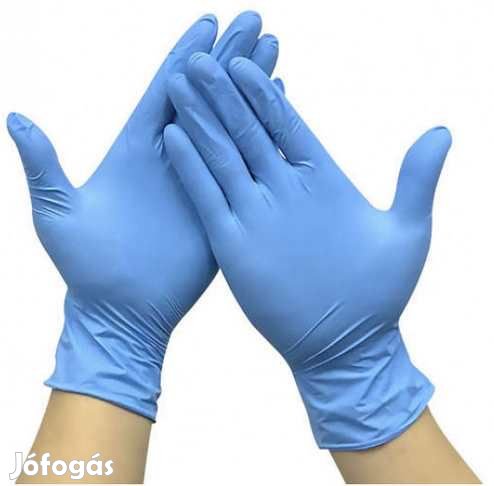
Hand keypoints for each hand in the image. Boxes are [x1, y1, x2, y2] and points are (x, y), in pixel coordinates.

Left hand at [7, 13, 279, 419]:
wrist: (123, 311)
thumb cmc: (87, 269)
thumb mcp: (57, 214)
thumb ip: (43, 165)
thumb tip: (15, 117)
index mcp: (134, 152)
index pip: (164, 92)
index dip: (185, 56)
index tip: (208, 23)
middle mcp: (171, 159)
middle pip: (204, 96)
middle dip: (229, 58)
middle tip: (255, 21)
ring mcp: (200, 180)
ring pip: (230, 124)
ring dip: (252, 88)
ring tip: (276, 52)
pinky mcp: (219, 206)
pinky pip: (244, 165)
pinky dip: (261, 136)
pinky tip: (277, 111)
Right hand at [164, 54, 451, 448]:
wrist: (345, 344)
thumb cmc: (381, 295)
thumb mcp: (406, 233)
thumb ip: (416, 179)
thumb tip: (441, 130)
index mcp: (320, 181)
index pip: (288, 123)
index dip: (268, 91)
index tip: (250, 57)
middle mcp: (282, 191)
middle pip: (250, 131)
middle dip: (225, 93)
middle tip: (204, 57)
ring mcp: (255, 215)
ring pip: (224, 156)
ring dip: (203, 119)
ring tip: (181, 82)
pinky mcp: (232, 243)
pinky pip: (208, 197)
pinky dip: (192, 167)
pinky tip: (175, 136)